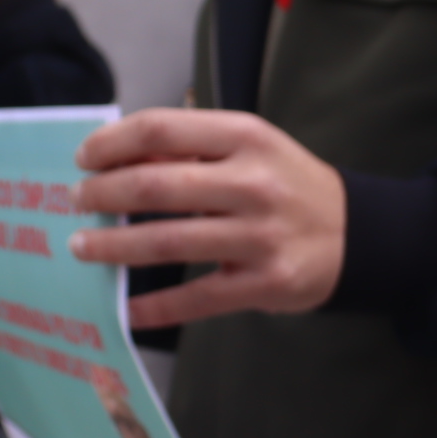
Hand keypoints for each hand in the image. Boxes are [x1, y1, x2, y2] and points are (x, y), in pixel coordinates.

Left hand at [68, 109, 344, 328]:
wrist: (357, 235)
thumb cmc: (289, 185)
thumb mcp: (252, 148)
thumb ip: (193, 150)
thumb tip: (118, 160)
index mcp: (247, 137)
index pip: (160, 129)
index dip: (111, 143)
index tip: (84, 159)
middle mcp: (255, 184)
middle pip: (155, 185)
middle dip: (103, 195)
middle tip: (79, 202)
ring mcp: (261, 237)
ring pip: (167, 242)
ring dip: (113, 247)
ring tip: (84, 248)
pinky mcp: (265, 284)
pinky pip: (196, 298)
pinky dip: (153, 307)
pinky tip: (124, 308)